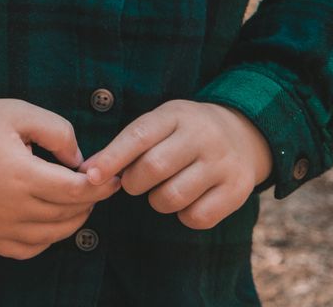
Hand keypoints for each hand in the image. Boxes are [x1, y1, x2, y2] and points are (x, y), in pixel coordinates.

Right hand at [0, 82, 120, 259]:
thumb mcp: (19, 112)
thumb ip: (58, 131)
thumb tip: (80, 161)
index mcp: (20, 174)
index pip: (76, 190)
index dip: (100, 185)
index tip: (110, 177)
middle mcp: (10, 206)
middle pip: (68, 214)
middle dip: (89, 200)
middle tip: (95, 185)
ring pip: (52, 235)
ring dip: (72, 220)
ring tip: (76, 201)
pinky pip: (27, 249)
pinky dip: (45, 239)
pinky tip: (48, 220)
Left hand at [80, 101, 272, 231]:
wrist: (242, 135)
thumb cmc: (185, 132)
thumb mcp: (160, 124)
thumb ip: (127, 144)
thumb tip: (90, 172)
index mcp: (177, 114)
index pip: (138, 136)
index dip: (112, 158)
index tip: (91, 175)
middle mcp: (203, 136)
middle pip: (153, 168)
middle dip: (133, 182)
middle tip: (134, 182)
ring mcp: (223, 163)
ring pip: (173, 196)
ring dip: (157, 201)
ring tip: (162, 190)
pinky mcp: (238, 190)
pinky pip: (198, 217)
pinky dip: (184, 215)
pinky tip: (187, 201)